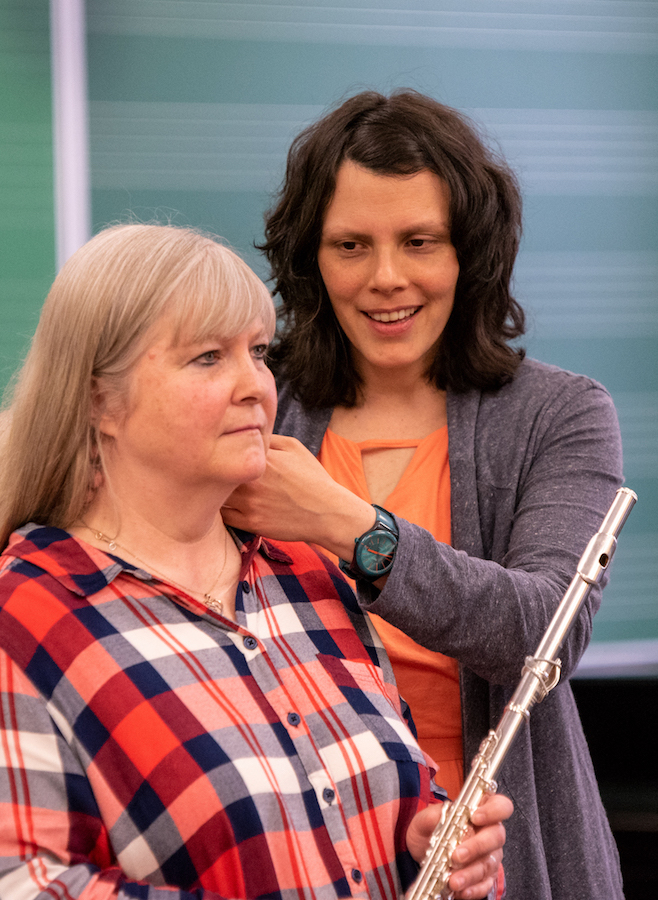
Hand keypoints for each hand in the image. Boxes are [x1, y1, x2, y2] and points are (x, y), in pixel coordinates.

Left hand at [222, 434, 374, 560]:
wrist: (327, 513)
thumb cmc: (312, 478)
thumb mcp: (294, 448)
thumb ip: (268, 438)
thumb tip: (246, 432)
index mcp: (261, 459)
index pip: (227, 448)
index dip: (220, 449)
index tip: (218, 450)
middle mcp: (252, 481)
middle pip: (217, 472)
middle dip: (213, 470)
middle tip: (212, 469)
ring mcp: (250, 504)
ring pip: (216, 495)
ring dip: (215, 491)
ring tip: (218, 488)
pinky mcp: (251, 523)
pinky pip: (224, 516)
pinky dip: (222, 510)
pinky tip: (228, 504)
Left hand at [406, 793, 511, 899]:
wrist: (420, 854)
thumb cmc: (428, 831)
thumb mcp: (424, 819)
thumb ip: (434, 816)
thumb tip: (443, 815)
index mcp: (479, 811)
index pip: (500, 805)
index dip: (493, 810)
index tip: (475, 817)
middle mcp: (489, 833)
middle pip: (497, 837)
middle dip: (477, 846)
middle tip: (457, 855)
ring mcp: (490, 856)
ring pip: (489, 864)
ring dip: (470, 873)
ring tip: (452, 880)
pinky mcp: (486, 877)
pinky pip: (485, 885)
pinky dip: (473, 889)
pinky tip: (460, 890)